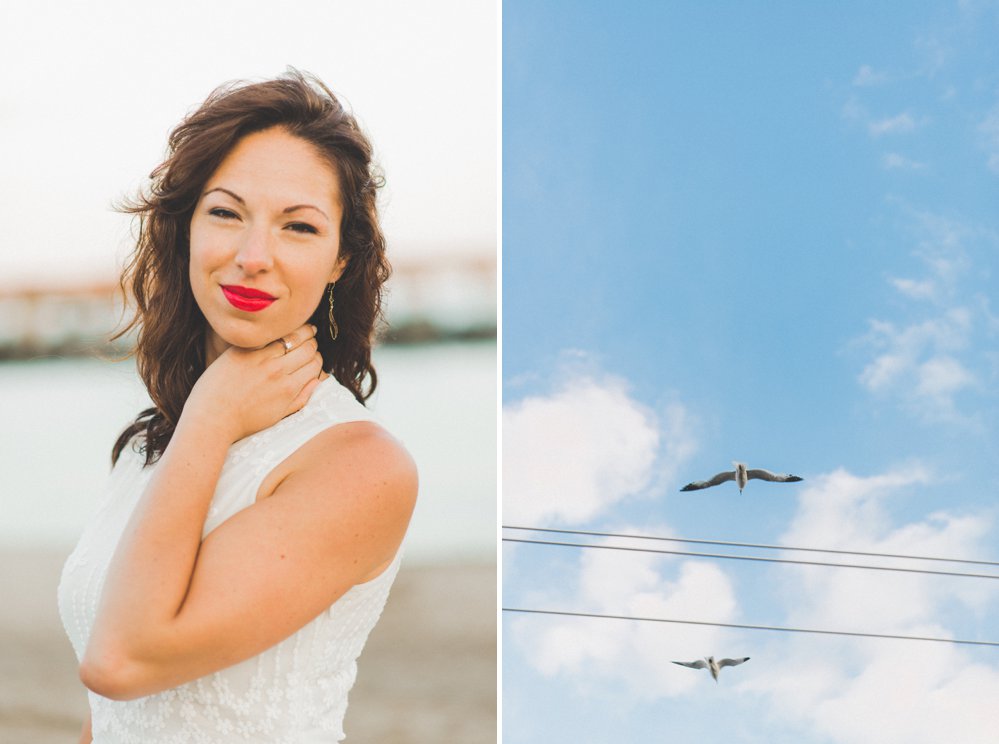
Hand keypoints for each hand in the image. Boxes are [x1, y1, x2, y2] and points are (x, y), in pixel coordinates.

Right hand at [185, 323, 323, 442]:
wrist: (212, 419)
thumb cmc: (215, 388)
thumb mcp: (232, 357)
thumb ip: (256, 346)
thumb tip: (282, 337)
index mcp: (258, 352)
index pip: (293, 333)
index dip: (305, 330)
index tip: (307, 329)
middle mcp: (272, 367)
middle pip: (308, 348)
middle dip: (313, 342)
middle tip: (312, 342)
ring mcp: (282, 387)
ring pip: (314, 366)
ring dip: (317, 359)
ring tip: (314, 357)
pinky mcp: (286, 404)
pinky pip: (311, 387)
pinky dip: (316, 378)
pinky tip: (311, 376)